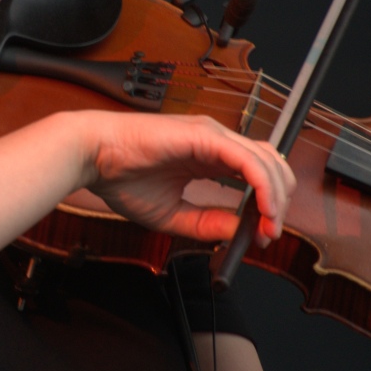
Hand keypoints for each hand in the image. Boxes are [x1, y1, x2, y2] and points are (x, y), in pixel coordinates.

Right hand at [76, 111, 295, 244]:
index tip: (262, 235)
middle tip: (269, 234)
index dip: (266, 206)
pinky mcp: (206, 136)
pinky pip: (248, 160)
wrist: (92, 157)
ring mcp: (213, 135)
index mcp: (208, 158)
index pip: (255, 176)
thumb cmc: (121, 178)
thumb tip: (237, 233)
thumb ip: (205, 223)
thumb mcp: (170, 214)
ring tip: (268, 227)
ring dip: (275, 198)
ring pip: (266, 161)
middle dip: (278, 203)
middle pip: (270, 166)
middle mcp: (216, 142)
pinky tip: (262, 209)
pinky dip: (263, 185)